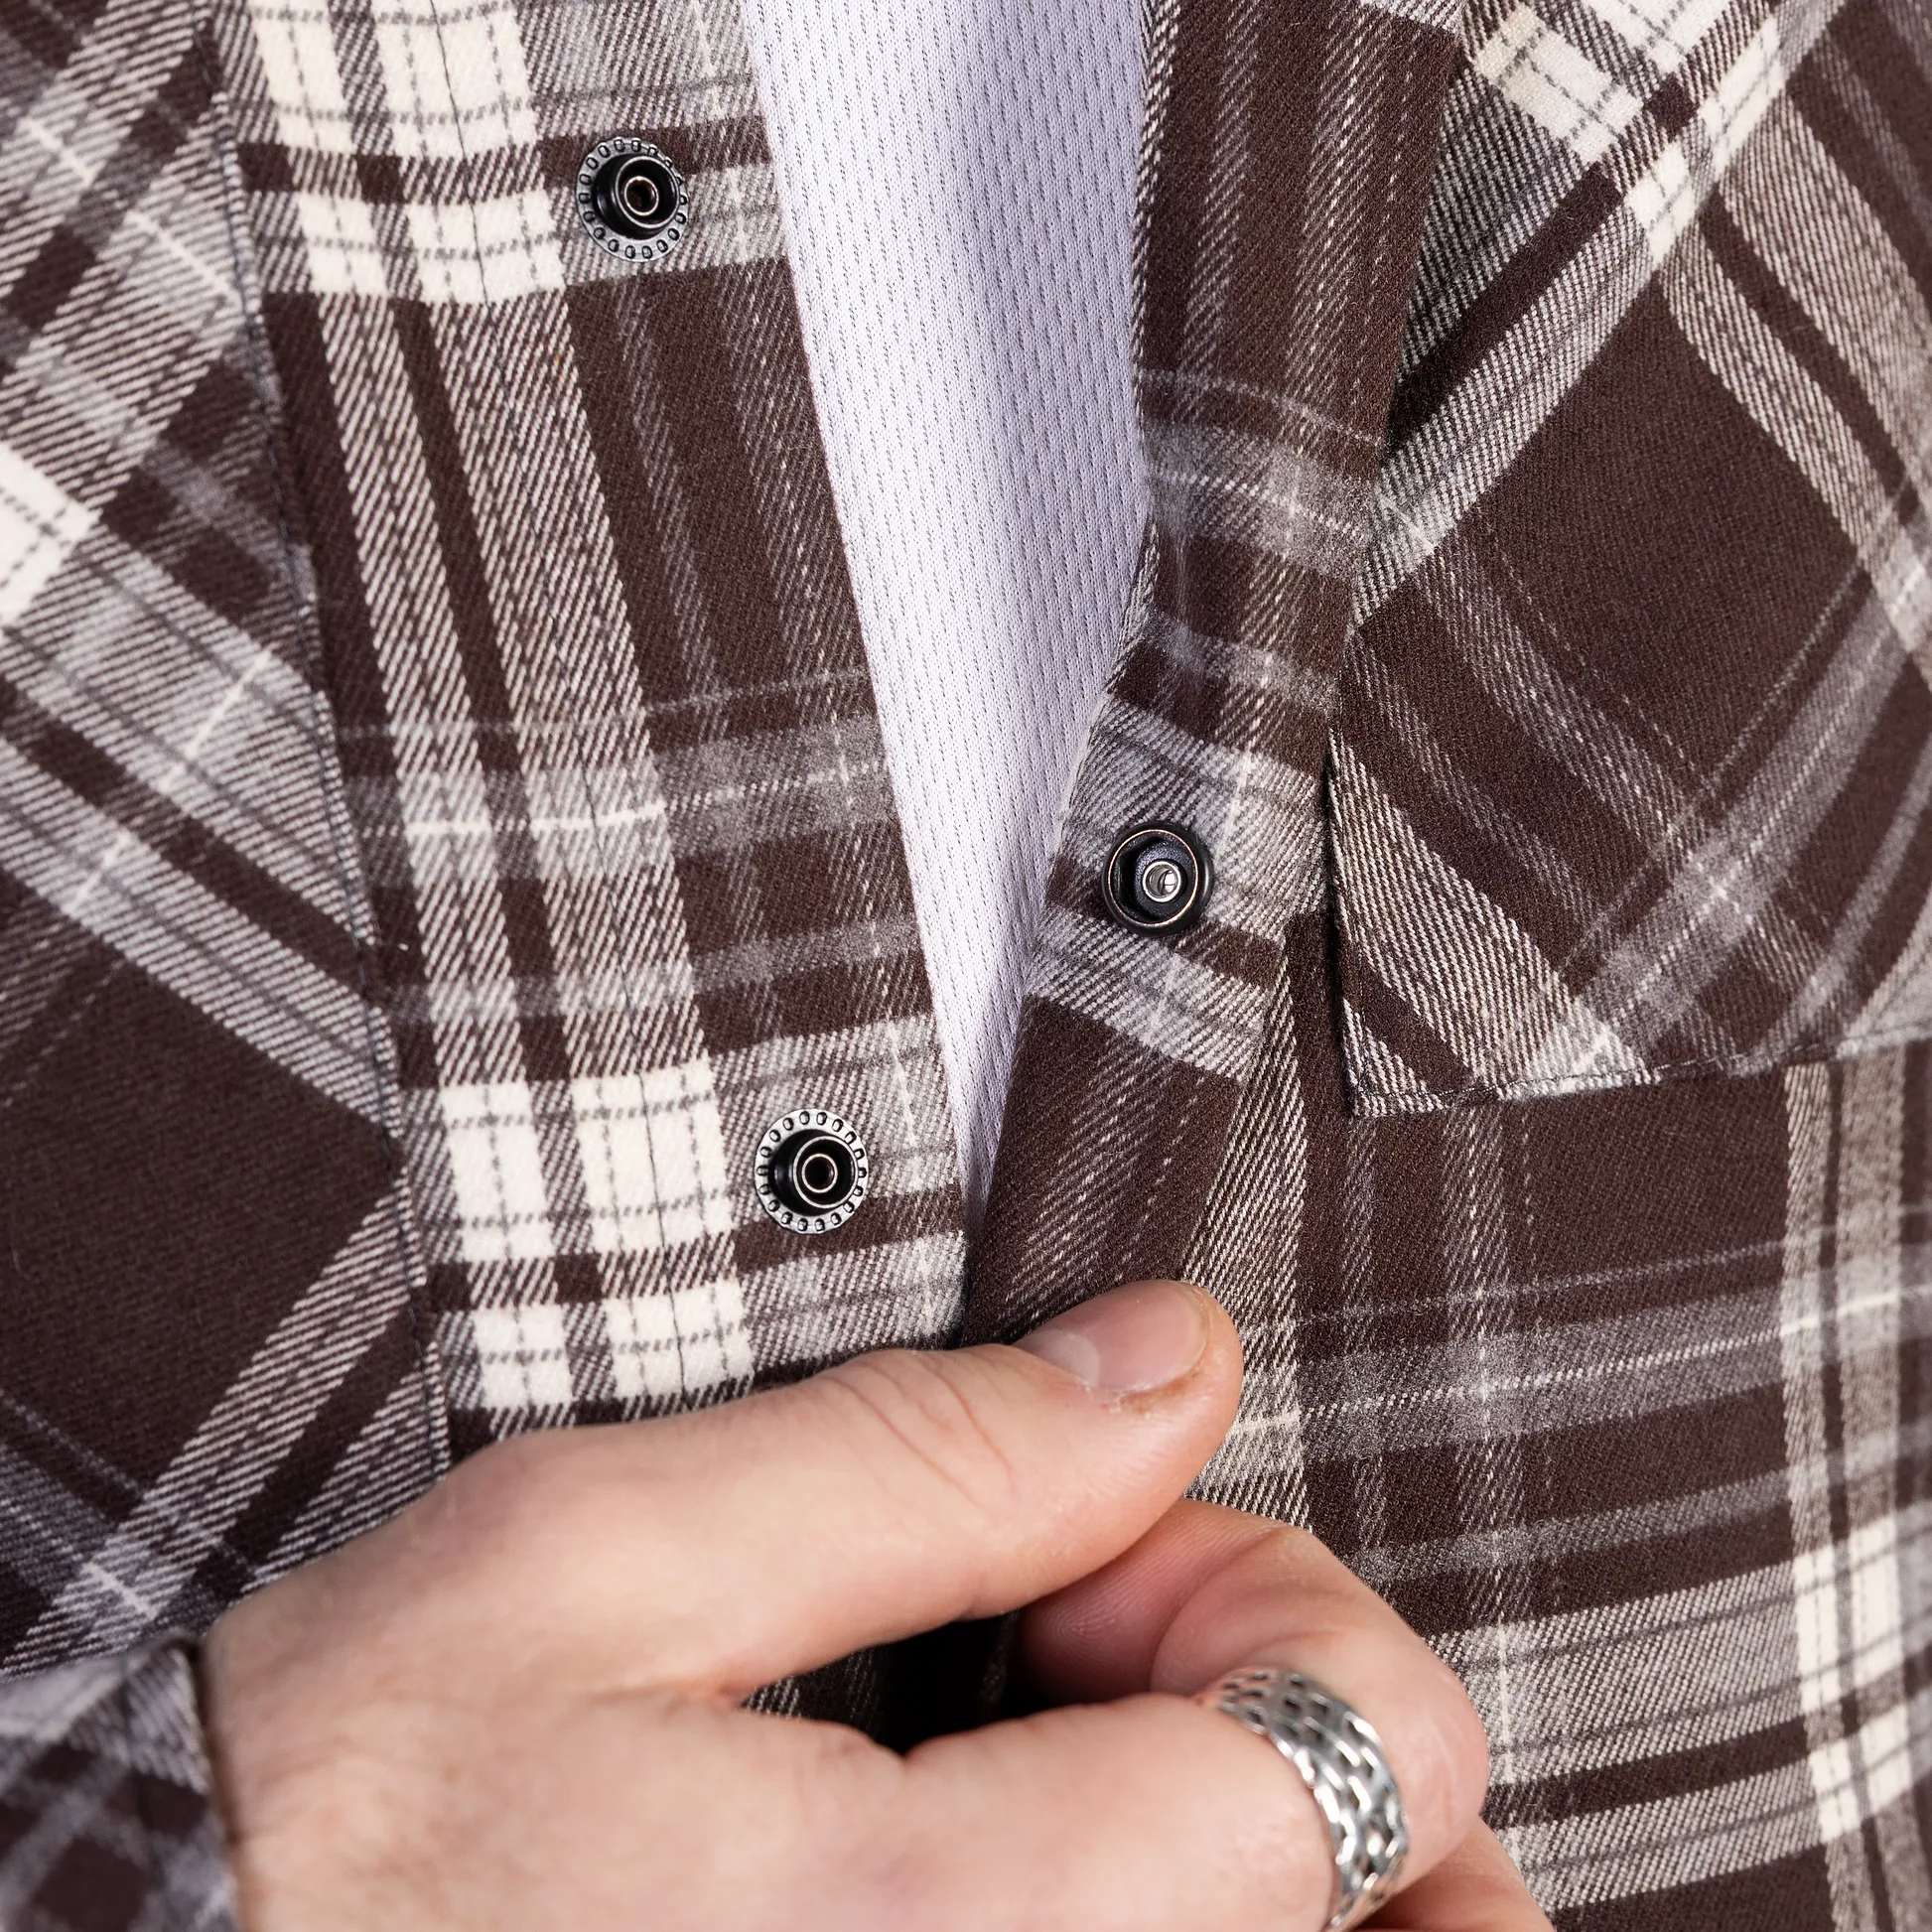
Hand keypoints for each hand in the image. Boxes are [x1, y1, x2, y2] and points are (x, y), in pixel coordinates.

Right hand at [200, 1281, 1550, 1929]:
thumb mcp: (594, 1560)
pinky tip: (1084, 1852)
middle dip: (1310, 1725)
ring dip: (1308, 1846)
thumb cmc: (340, 1819)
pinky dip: (1225, 1918)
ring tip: (1106, 1751)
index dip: (1254, 1580)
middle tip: (1101, 1655)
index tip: (1083, 1548)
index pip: (1362, 1743)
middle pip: (1439, 1915)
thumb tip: (1168, 1360)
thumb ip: (921, 1453)